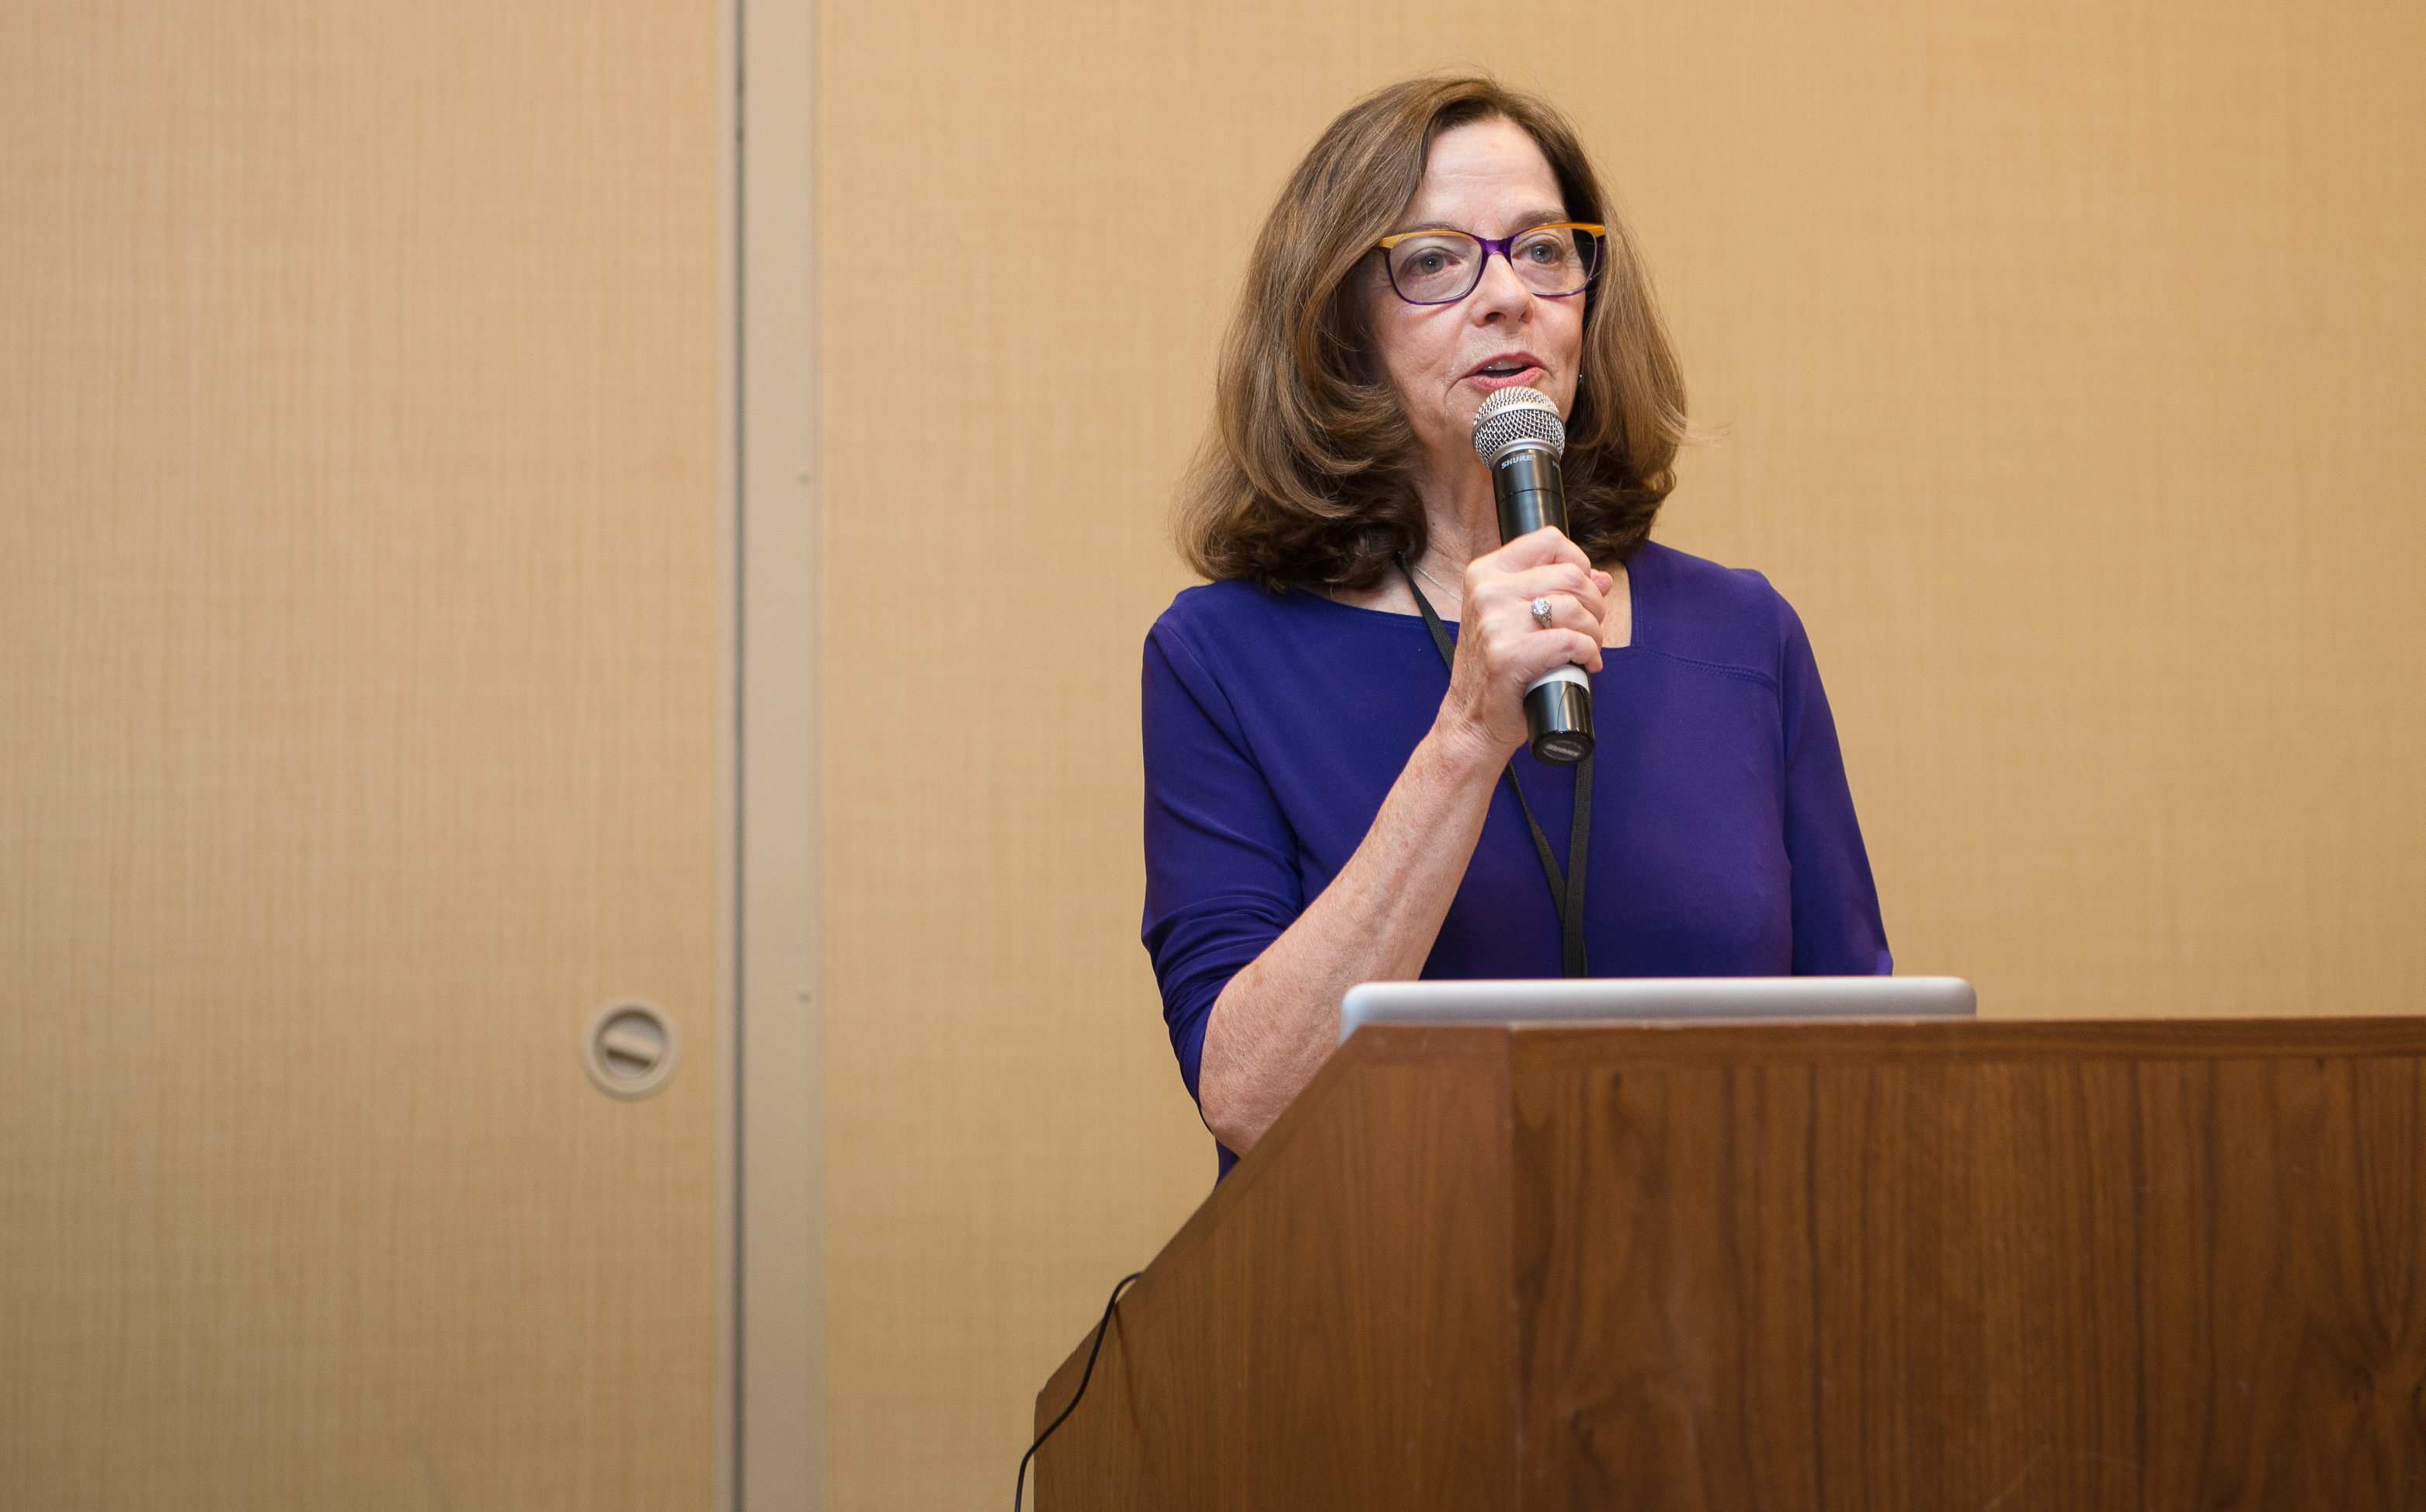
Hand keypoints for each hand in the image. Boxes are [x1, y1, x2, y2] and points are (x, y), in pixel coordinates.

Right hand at [1435, 528, 1609, 757]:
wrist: (1472, 720)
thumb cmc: (1496, 670)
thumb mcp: (1516, 619)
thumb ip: (1554, 591)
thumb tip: (1601, 578)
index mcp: (1485, 573)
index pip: (1550, 541)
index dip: (1579, 563)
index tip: (1581, 593)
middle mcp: (1486, 592)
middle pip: (1571, 575)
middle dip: (1595, 604)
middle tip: (1590, 629)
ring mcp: (1494, 623)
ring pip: (1575, 608)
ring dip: (1595, 632)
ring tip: (1587, 649)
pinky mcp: (1507, 655)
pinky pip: (1571, 641)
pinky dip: (1589, 653)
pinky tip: (1585, 663)